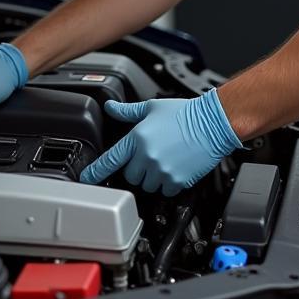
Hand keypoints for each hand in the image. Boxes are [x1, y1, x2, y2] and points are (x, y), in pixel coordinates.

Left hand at [80, 89, 241, 195]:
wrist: (212, 123)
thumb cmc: (184, 113)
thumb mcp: (152, 108)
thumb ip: (127, 111)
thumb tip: (111, 108)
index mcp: (137, 138)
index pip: (110, 160)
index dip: (95, 172)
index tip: (86, 180)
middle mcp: (147, 157)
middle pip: (131, 176)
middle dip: (138, 168)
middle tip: (151, 154)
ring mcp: (162, 171)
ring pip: (147, 185)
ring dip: (153, 177)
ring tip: (166, 159)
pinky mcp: (176, 181)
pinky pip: (165, 191)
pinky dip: (168, 183)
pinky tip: (175, 167)